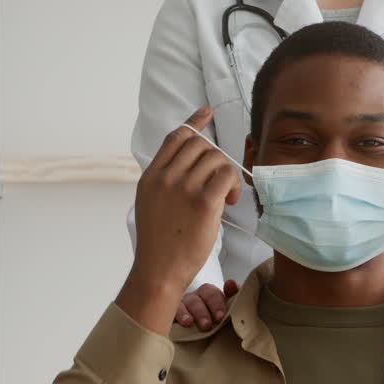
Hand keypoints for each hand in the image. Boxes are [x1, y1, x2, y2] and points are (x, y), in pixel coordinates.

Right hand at [119, 107, 241, 333]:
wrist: (158, 271)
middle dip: (215, 158)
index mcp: (151, 176)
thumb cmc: (159, 245)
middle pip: (200, 145)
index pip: (176, 137)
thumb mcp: (150, 205)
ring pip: (216, 158)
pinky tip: (229, 200)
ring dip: (227, 174)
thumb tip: (184, 165)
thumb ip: (163, 182)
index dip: (195, 122)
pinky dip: (233, 184)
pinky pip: (227, 174)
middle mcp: (165, 177)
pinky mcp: (203, 202)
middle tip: (220, 182)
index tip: (207, 113)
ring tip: (225, 197)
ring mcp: (183, 188)